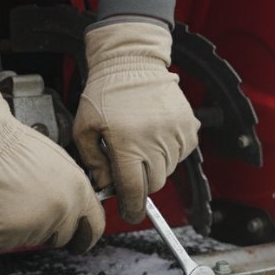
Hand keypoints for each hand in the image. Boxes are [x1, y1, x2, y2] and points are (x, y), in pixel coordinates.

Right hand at [0, 83, 104, 251]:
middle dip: (48, 228)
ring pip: (32, 238)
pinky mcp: (8, 235)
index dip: (85, 234)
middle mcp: (62, 211)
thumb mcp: (58, 162)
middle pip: (61, 236)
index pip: (94, 226)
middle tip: (29, 207)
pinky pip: (5, 240)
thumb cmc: (14, 145)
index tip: (79, 239)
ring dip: (21, 226)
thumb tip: (74, 206)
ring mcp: (36, 225)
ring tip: (8, 198)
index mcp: (78, 191)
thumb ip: (71, 189)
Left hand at [73, 20, 199, 223]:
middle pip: (154, 184)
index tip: (130, 212)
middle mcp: (155, 141)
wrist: (132, 62)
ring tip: (140, 143)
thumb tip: (105, 186)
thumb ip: (93, 162)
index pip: (134, 189)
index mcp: (127, 143)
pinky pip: (181, 153)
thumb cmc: (106, 92)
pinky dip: (169, 152)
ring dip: (155, 166)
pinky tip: (154, 135)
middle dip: (141, 184)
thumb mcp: (85, 127)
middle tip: (129, 169)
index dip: (131, 207)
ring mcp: (176, 133)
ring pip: (168, 170)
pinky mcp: (189, 127)